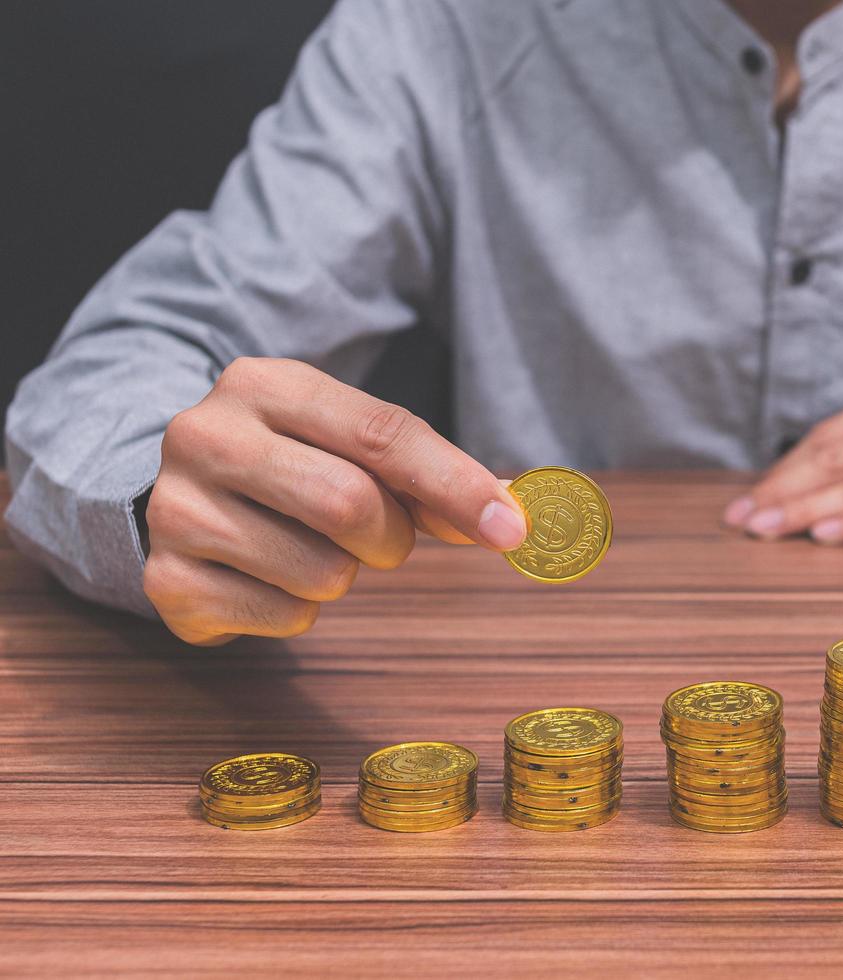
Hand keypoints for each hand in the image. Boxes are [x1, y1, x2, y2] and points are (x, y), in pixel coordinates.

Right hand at [143, 357, 526, 644]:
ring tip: (309, 549)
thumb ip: (430, 477)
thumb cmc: (293, 464)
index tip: (511, 529)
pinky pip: (284, 616)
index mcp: (264, 384)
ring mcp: (176, 509)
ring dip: (343, 576)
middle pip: (349, 504)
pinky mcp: (166, 579)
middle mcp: (206, 436)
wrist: (173, 494)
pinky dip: (300, 611)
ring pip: (322, 572)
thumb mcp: (352, 447)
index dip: (456, 485)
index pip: (382, 433)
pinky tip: (269, 578)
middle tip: (377, 538)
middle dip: (389, 537)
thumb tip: (512, 519)